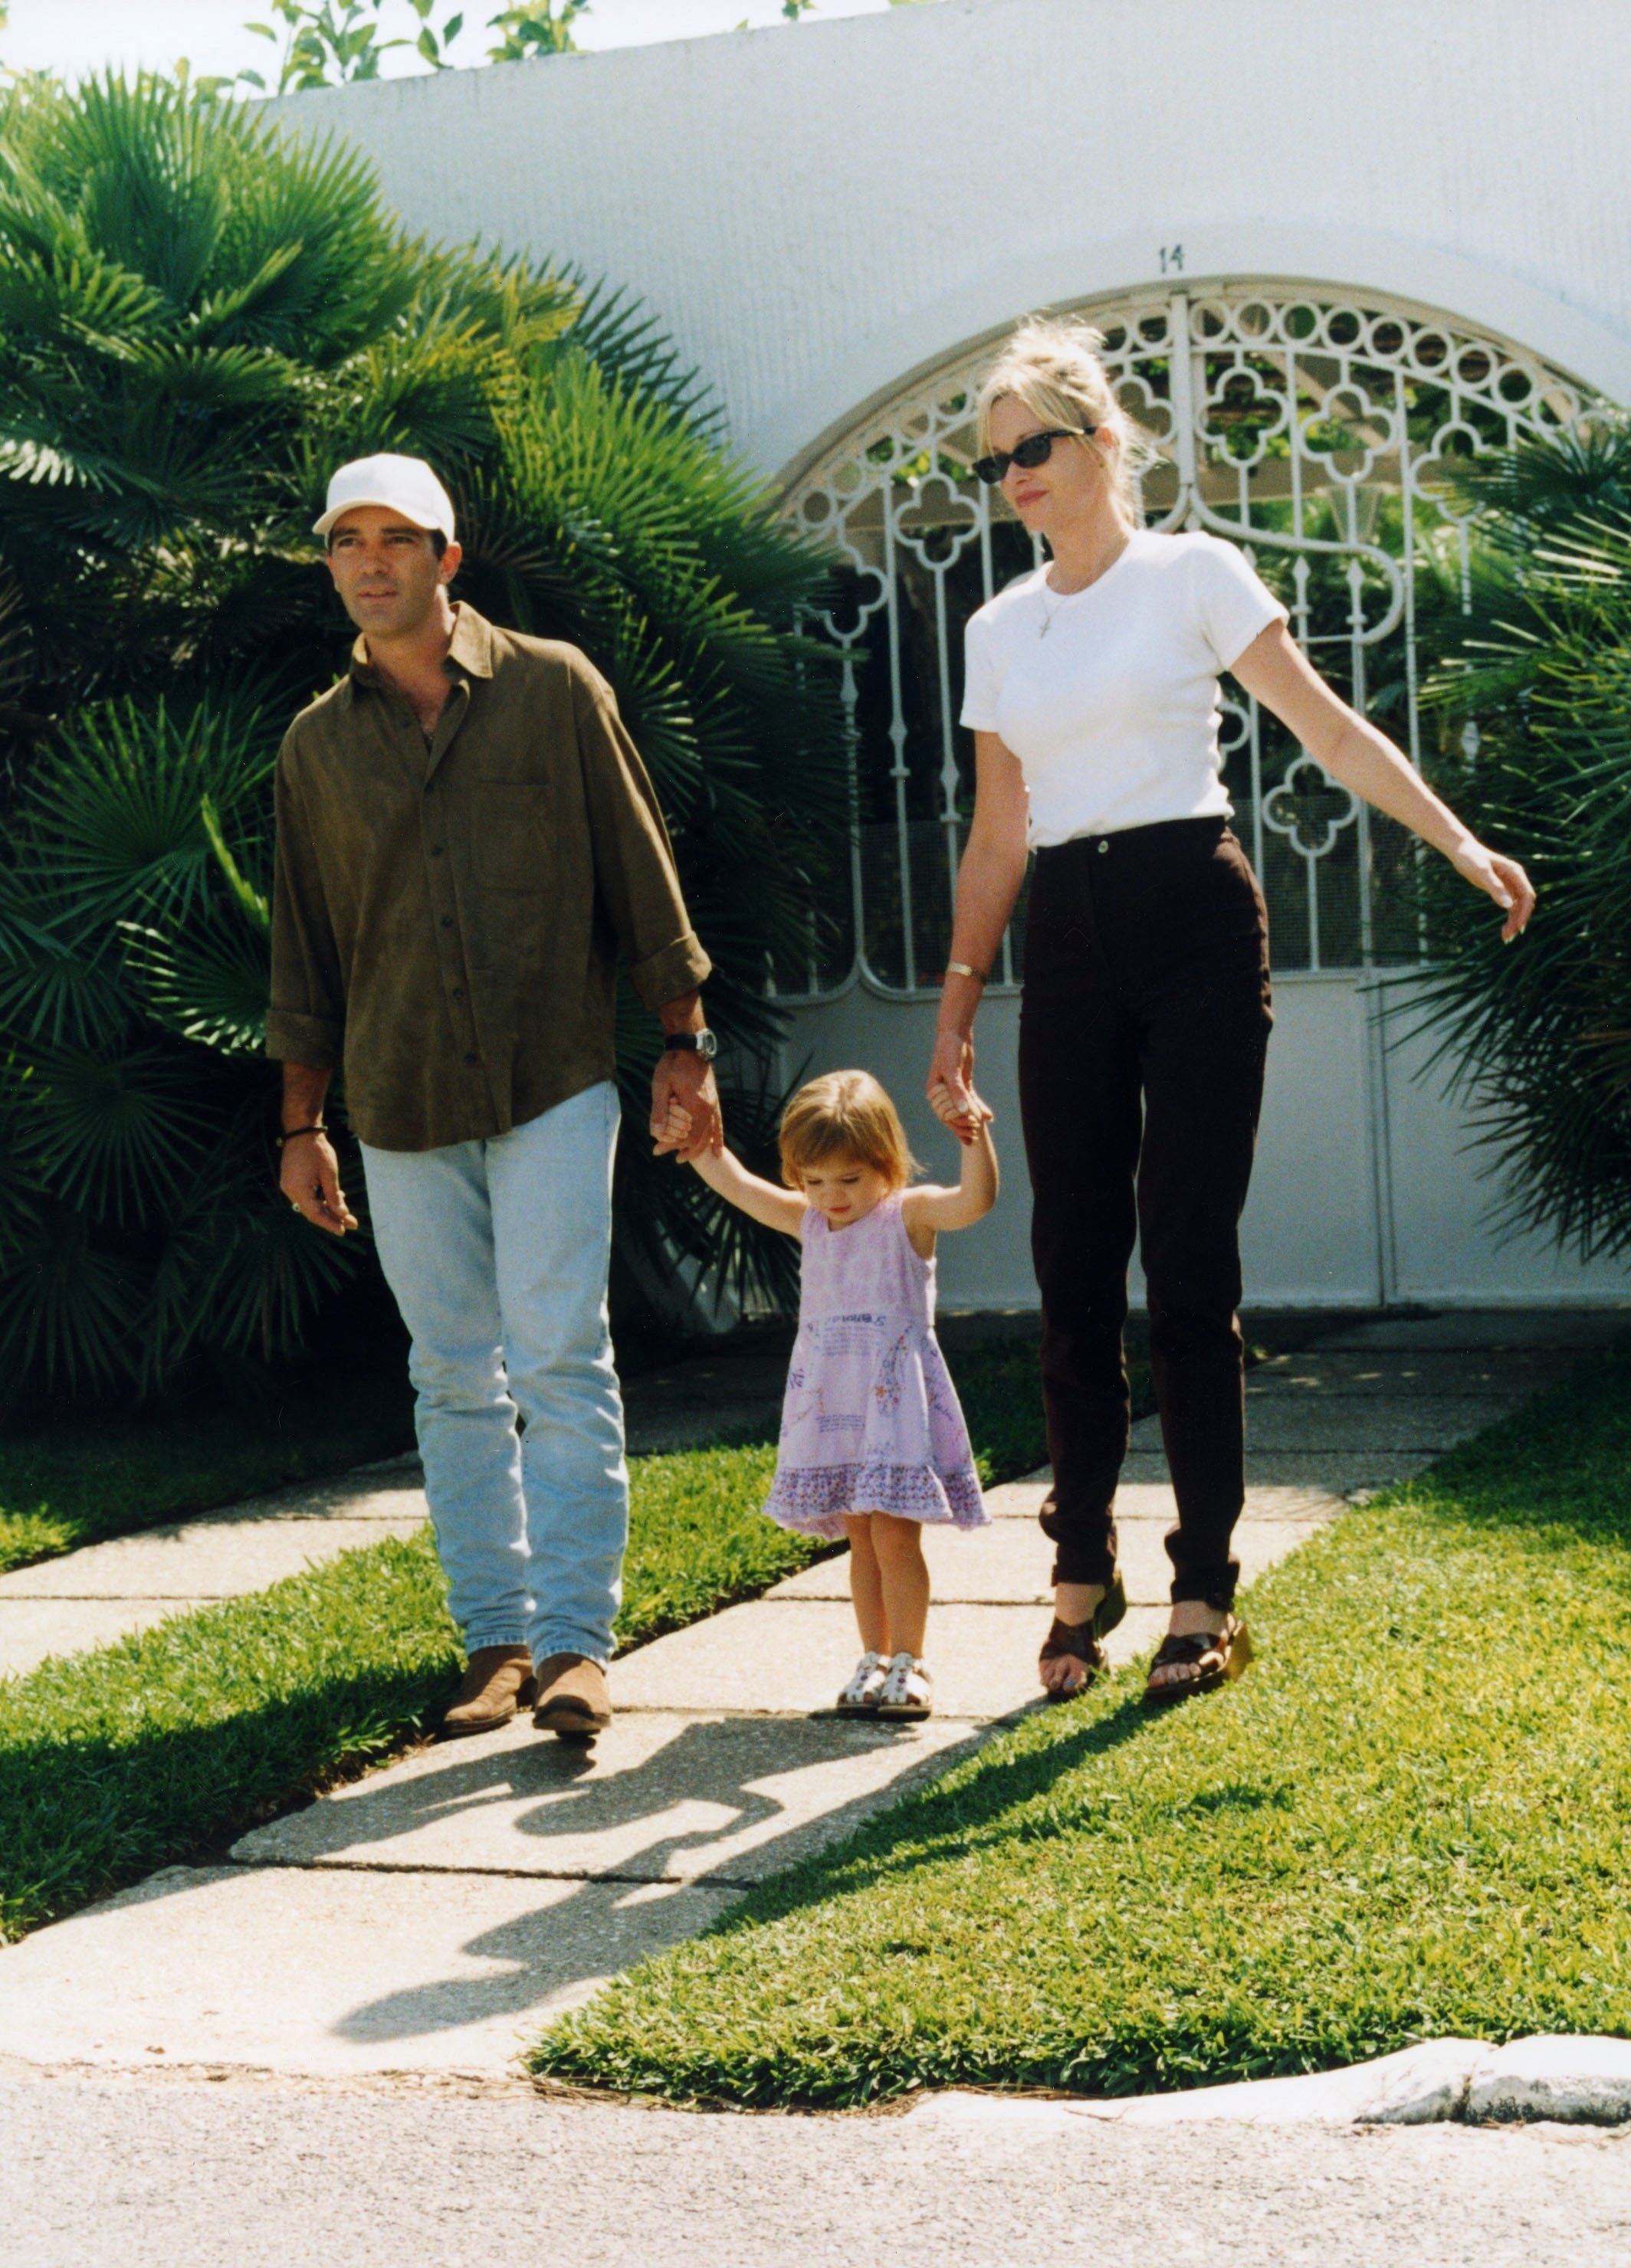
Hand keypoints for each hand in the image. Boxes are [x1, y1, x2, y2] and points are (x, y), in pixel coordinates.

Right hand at [280, 1131, 357, 1236]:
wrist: (302, 1131)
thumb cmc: (317, 1150)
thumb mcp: (330, 1173)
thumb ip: (334, 1196)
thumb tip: (342, 1214)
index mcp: (298, 1190)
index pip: (315, 1214)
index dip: (330, 1224)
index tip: (344, 1230)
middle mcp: (290, 1191)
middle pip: (312, 1211)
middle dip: (332, 1218)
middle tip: (351, 1223)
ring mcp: (289, 1186)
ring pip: (310, 1204)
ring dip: (327, 1208)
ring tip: (346, 1211)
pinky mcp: (291, 1181)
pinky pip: (306, 1196)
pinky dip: (320, 1199)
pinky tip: (334, 1198)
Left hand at [651, 1049, 721, 1162]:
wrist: (690, 1046)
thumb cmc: (672, 1064)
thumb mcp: (660, 1085)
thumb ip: (660, 1110)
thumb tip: (655, 1133)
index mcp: (695, 1105)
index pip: (687, 1135)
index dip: (673, 1146)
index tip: (659, 1151)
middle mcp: (708, 1107)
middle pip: (699, 1137)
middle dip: (686, 1149)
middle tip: (673, 1157)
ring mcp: (714, 1104)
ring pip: (710, 1133)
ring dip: (701, 1147)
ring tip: (687, 1157)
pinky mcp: (715, 1100)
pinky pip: (718, 1123)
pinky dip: (718, 1138)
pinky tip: (717, 1149)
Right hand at [927, 1025, 985, 1141]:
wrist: (956, 1034)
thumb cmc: (949, 1050)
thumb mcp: (952, 1071)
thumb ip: (957, 1091)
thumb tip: (963, 1111)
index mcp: (934, 1091)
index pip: (945, 1113)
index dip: (957, 1123)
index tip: (971, 1125)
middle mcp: (941, 1092)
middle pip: (952, 1115)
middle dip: (963, 1126)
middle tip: (974, 1136)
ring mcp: (952, 1089)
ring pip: (962, 1109)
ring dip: (971, 1120)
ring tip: (980, 1131)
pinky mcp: (963, 1084)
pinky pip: (970, 1100)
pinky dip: (979, 1107)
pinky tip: (989, 1116)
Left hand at [1449, 839, 1535, 941]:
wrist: (1461, 850)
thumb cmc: (1471, 858)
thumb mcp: (1481, 873)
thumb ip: (1495, 888)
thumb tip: (1509, 905)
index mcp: (1515, 873)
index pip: (1527, 896)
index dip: (1524, 913)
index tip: (1518, 927)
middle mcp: (1516, 879)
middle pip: (1525, 904)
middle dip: (1519, 920)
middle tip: (1508, 937)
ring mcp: (1510, 884)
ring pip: (1518, 907)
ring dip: (1514, 922)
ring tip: (1506, 938)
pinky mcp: (1502, 889)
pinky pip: (1511, 906)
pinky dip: (1509, 917)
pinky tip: (1504, 930)